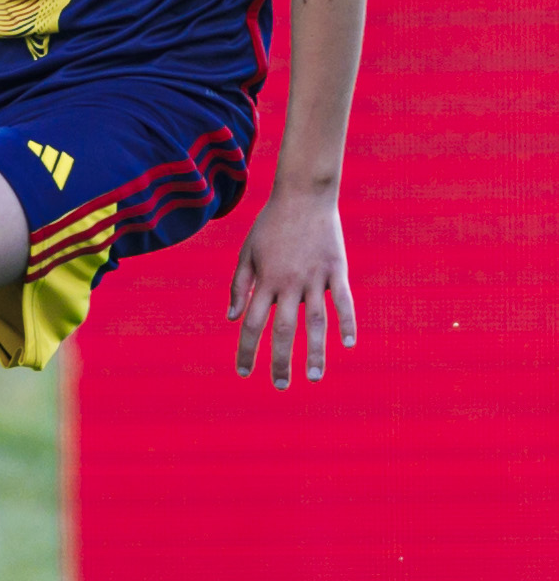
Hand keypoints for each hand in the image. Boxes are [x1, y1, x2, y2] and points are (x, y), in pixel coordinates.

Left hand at [228, 187, 356, 387]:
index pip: (251, 323)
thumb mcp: (248, 251)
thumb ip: (239, 285)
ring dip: (315, 352)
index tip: (243, 372)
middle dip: (279, 361)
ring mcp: (315, 276)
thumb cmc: (271, 224)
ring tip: (313, 378)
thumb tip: (231, 318)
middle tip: (279, 386)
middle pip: (283, 329)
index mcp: (265, 279)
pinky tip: (349, 344)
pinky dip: (348, 322)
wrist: (302, 194)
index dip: (246, 349)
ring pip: (315, 321)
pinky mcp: (337, 269)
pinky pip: (344, 300)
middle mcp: (289, 282)